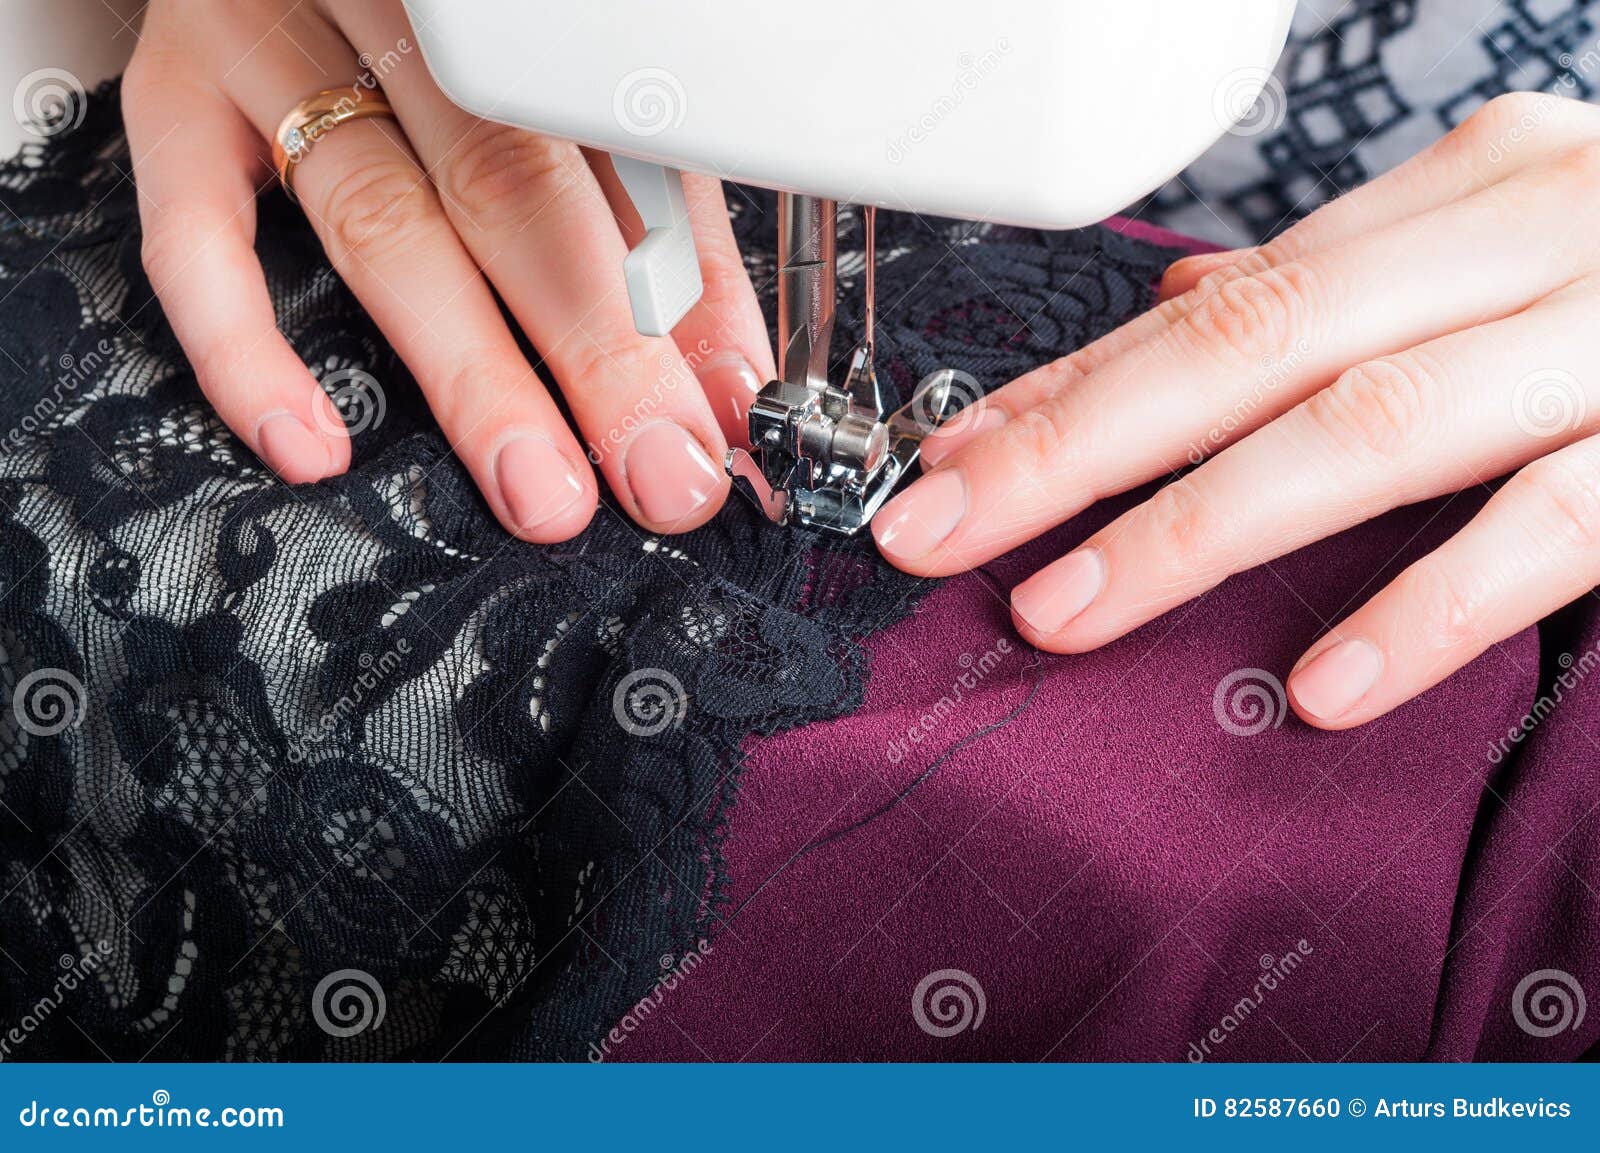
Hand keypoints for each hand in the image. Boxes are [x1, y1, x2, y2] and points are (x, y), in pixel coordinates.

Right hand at [123, 0, 771, 539]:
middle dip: (597, 351)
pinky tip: (310, 441)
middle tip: (653, 471)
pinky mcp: (179, 95)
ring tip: (538, 488)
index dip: (673, 302)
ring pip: (382, 219)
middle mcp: (393, 15)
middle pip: (509, 189)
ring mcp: (276, 45)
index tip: (712, 423)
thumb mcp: (572, 111)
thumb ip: (653, 231)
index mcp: (508, 13)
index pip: (615, 159)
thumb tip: (721, 386)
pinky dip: (247, 346)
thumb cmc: (452, 39)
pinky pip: (194, 231)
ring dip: (472, 375)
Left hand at [874, 92, 1599, 728]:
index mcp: (1462, 200)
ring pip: (1375, 426)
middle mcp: (1527, 242)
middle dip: (1076, 446)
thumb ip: (1344, 288)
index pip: (1218, 302)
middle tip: (941, 527)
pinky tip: (1328, 683)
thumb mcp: (1498, 238)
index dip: (1068, 390)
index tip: (949, 463)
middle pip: (1256, 347)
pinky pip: (1556, 526)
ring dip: (1203, 528)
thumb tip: (1176, 314)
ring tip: (1072, 610)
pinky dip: (1434, 604)